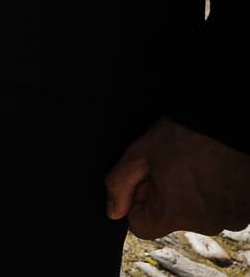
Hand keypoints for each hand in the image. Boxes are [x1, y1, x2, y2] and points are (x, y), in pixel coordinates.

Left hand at [106, 119, 249, 236]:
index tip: (148, 180)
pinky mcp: (247, 212)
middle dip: (167, 197)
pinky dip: (218, 195)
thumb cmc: (184, 134)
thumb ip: (119, 184)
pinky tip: (215, 172)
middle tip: (175, 167)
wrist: (227, 123)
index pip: (142, 227)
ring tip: (198, 167)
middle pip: (173, 220)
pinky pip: (223, 210)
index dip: (138, 202)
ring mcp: (230, 220)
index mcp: (173, 214)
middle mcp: (204, 224)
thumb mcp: (139, 153)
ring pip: (199, 215)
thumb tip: (113, 212)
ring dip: (195, 197)